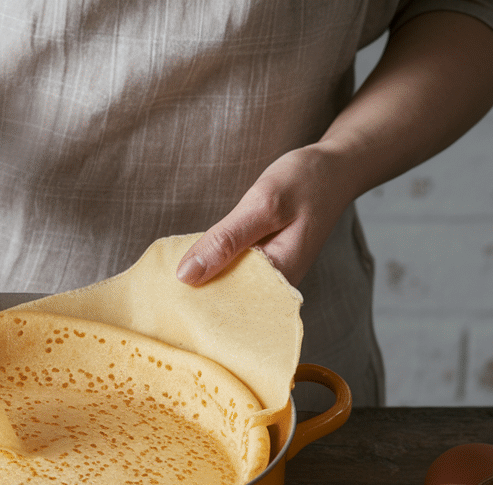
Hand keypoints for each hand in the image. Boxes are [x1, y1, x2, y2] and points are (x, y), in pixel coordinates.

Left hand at [177, 11, 492, 288]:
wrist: (336, 167)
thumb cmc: (305, 181)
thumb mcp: (263, 204)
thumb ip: (225, 240)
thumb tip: (186, 276)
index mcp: (280, 278)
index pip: (231, 309)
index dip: (196, 309)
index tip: (165, 309)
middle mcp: (277, 285)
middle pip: (228, 304)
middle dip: (195, 301)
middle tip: (156, 300)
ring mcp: (271, 275)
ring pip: (229, 289)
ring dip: (202, 285)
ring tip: (164, 290)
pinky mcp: (264, 263)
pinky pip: (233, 274)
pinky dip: (214, 270)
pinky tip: (190, 268)